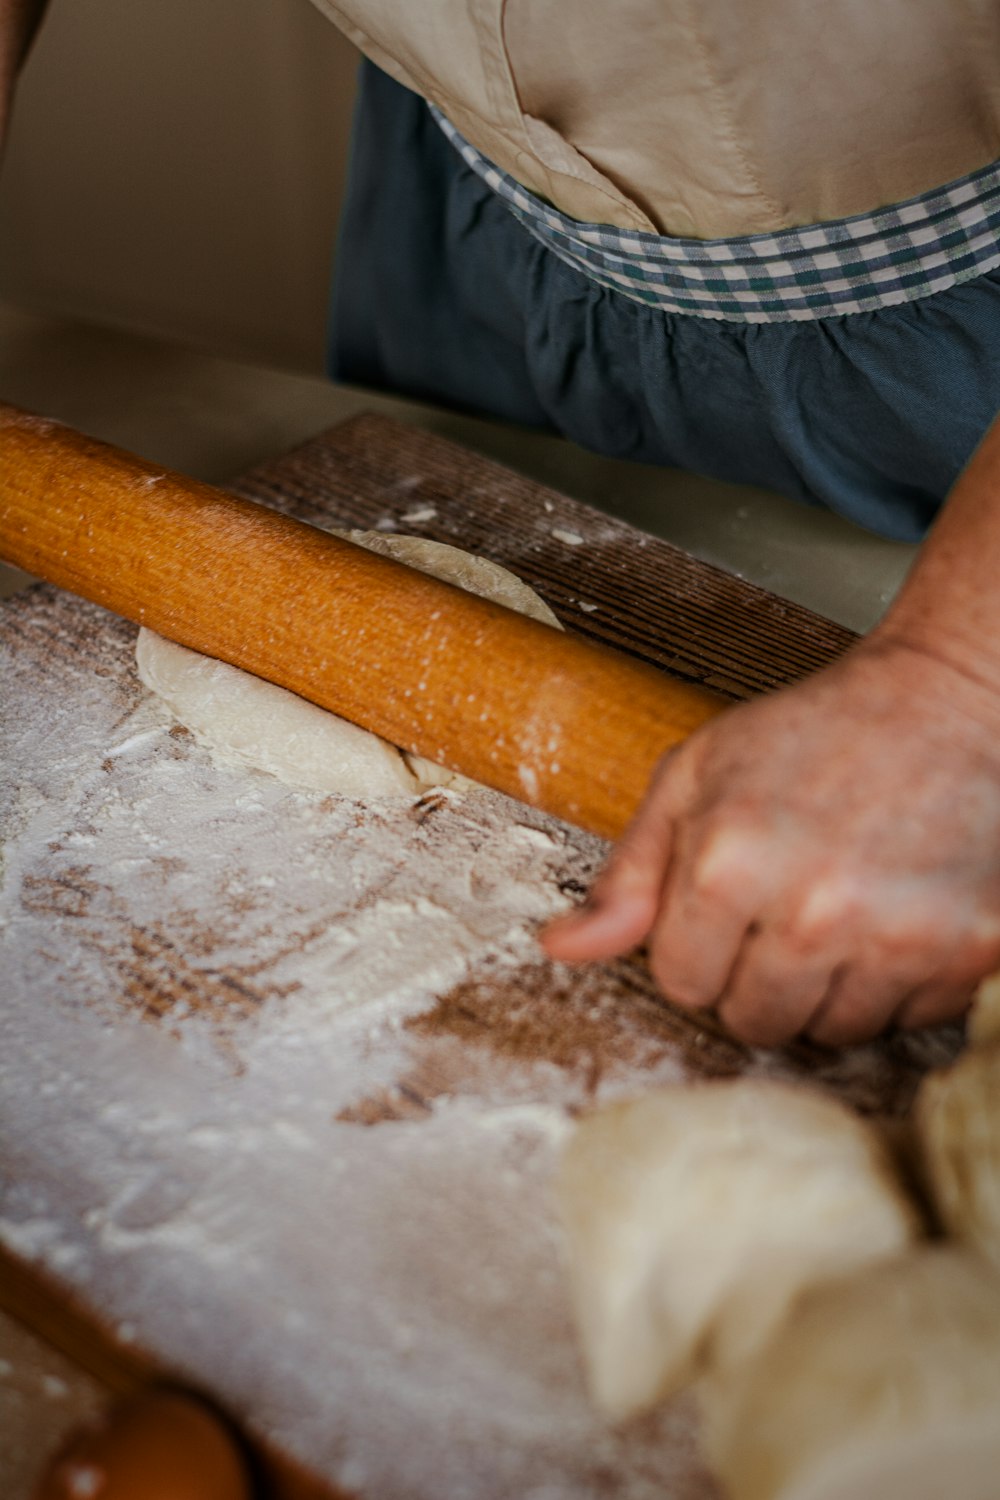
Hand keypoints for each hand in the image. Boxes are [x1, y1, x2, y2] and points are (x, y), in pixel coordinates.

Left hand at [542, 636, 999, 1045]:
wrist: (951, 702)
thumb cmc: (815, 733)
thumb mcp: (696, 778)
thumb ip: (628, 875)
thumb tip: (559, 950)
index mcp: (730, 864)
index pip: (683, 983)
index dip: (699, 944)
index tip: (729, 900)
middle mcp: (815, 911)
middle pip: (753, 1022)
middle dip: (756, 975)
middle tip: (788, 902)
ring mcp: (901, 938)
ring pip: (832, 1032)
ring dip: (828, 985)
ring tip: (845, 903)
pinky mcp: (973, 954)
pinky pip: (908, 1020)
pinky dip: (898, 982)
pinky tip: (896, 913)